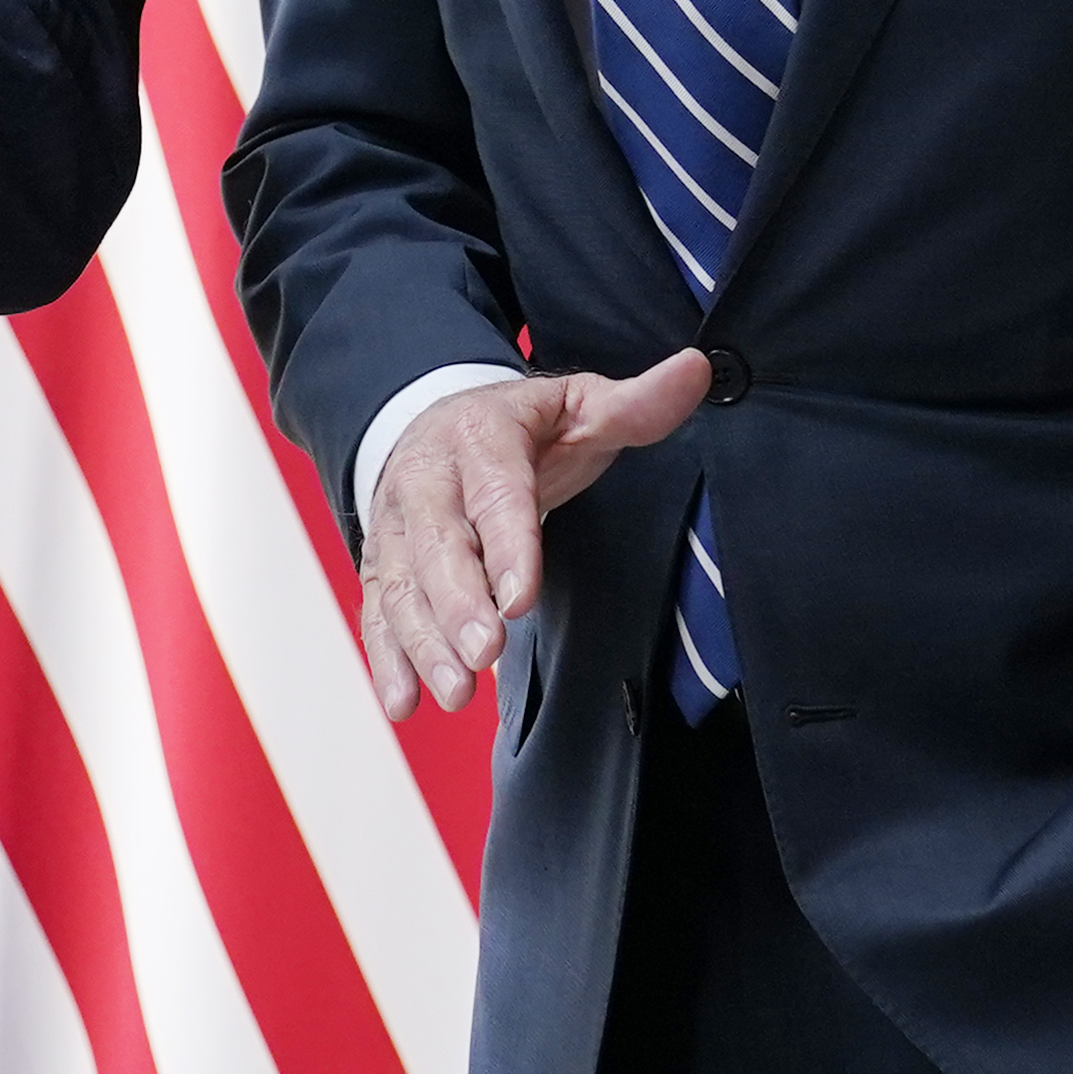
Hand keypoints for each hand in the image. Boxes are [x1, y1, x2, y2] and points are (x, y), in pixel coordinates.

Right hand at [358, 351, 713, 721]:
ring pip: (401, 584)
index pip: (495, 493)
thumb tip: (695, 371)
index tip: (520, 599)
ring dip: (422, 642)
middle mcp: (426, 479)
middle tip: (483, 654)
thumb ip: (635, 404)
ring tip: (454, 692)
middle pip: (437, 545)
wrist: (435, 422)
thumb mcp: (579, 406)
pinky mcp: (383, 563)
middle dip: (457, 604)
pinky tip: (404, 702)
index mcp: (479, 436)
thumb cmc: (523, 428)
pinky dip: (387, 657)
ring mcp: (397, 525)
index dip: (507, 546)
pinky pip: (377, 610)